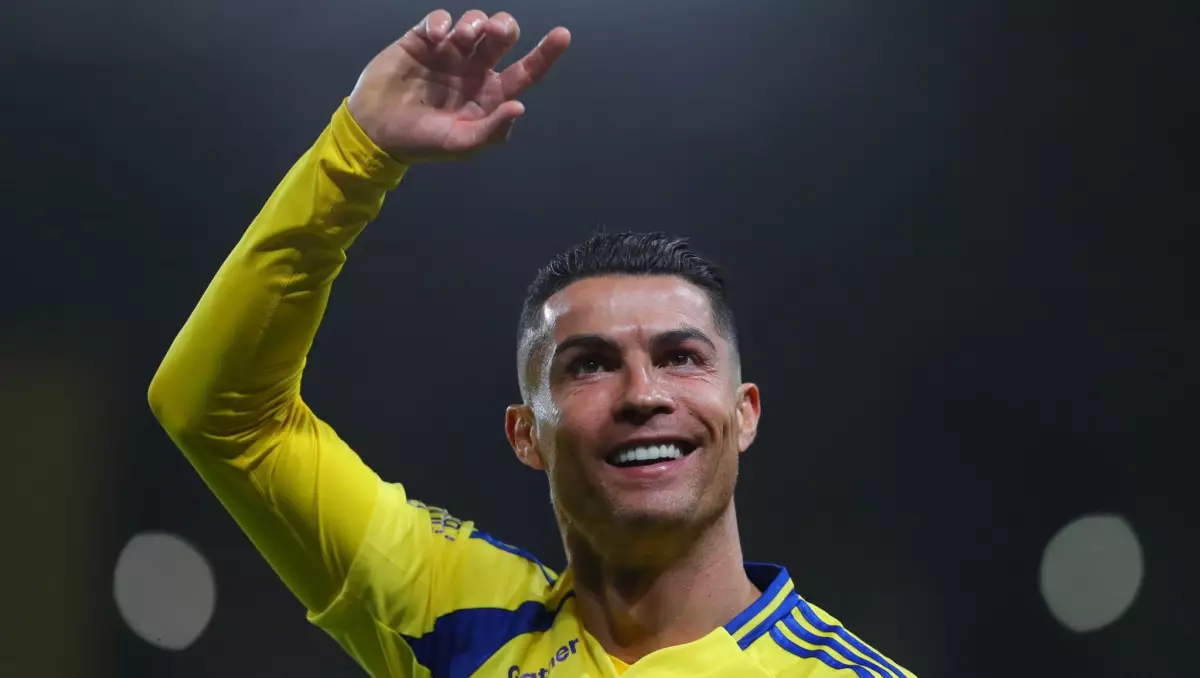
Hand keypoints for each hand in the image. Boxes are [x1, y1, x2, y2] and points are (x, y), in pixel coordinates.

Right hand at [347, 9, 570, 162]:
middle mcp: (474, 69)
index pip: (525, 72)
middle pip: (503, 37)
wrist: (375, 131)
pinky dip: (443, 22)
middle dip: (504, 27)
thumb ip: (491, 130)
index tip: (562, 35)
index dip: (545, 54)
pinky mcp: (422, 40)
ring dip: (473, 23)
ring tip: (459, 39)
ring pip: (474, 22)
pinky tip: (436, 37)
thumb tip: (520, 107)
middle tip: (494, 32)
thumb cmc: (421, 142)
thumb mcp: (460, 144)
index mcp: (490, 94)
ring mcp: (449, 53)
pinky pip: (440, 19)